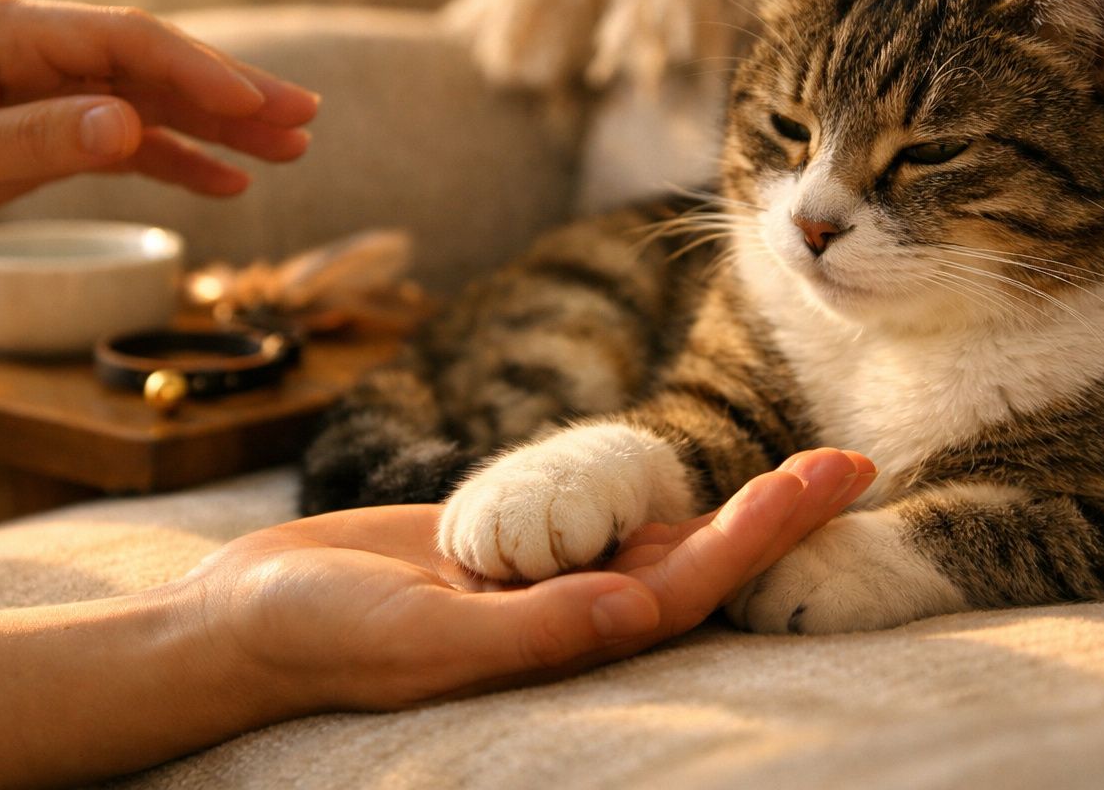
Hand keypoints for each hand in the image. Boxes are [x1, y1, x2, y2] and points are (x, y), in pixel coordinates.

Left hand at [0, 0, 319, 243]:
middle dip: (234, 91)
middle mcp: (39, 50)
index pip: (130, 43)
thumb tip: (130, 127)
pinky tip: (227, 182)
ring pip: (154, 101)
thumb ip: (41, 139)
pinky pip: (127, 139)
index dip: (200, 74)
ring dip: (221, 126)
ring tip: (292, 149)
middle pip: (157, 64)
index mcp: (13, 36)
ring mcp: (47, 86)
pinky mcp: (46, 126)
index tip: (258, 107)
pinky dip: (177, 159)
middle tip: (307, 116)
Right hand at [186, 448, 875, 712]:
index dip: (766, 536)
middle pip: (698, 556)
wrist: (249, 619)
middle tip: (855, 461)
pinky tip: (689, 461)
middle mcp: (571, 612)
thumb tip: (638, 612)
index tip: (830, 485)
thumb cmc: (323, 642)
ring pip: (656, 530)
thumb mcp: (425, 639)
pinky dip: (646, 481)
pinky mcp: (510, 541)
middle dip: (777, 512)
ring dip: (729, 494)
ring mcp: (544, 576)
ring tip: (804, 460)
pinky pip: (591, 508)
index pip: (691, 585)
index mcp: (567, 642)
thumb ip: (530, 631)